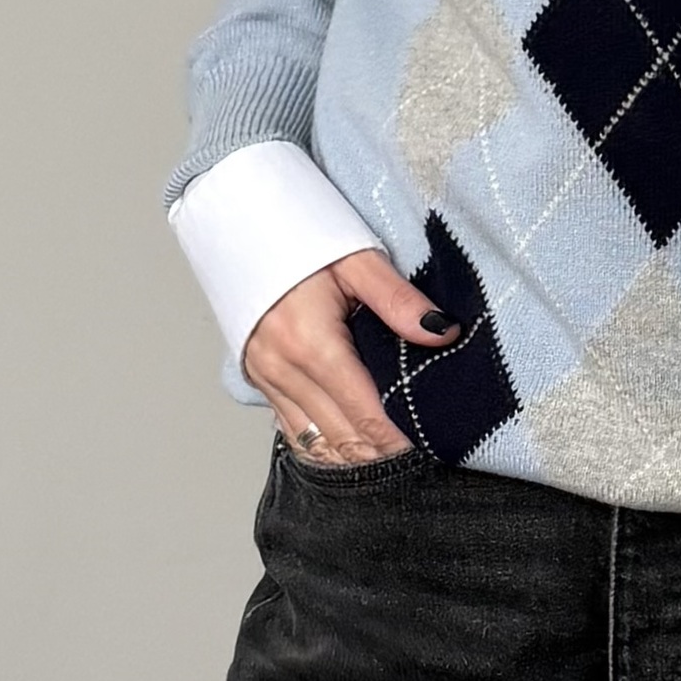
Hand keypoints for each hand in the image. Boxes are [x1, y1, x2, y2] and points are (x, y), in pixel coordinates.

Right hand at [242, 249, 461, 462]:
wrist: (239, 219)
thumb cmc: (298, 232)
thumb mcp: (356, 258)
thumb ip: (398, 300)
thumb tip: (441, 332)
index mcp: (311, 342)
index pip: (365, 414)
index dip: (399, 440)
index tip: (431, 449)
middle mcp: (283, 368)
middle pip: (343, 437)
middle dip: (382, 455)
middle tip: (422, 461)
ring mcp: (266, 376)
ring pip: (316, 443)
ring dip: (354, 457)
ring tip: (392, 462)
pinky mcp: (259, 378)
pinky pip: (293, 431)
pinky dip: (325, 446)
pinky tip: (352, 451)